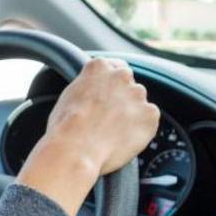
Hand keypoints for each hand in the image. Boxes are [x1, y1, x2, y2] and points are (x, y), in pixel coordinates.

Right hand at [16, 58, 159, 215]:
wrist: (76, 149)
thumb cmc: (65, 127)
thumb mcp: (68, 96)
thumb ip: (86, 87)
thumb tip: (90, 95)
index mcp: (99, 67)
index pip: (113, 66)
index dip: (110, 84)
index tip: (107, 95)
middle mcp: (121, 75)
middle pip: (128, 84)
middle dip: (122, 98)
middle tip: (109, 118)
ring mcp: (137, 94)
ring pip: (139, 103)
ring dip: (132, 114)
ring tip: (114, 134)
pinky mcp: (150, 114)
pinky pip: (149, 121)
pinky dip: (141, 130)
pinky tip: (124, 139)